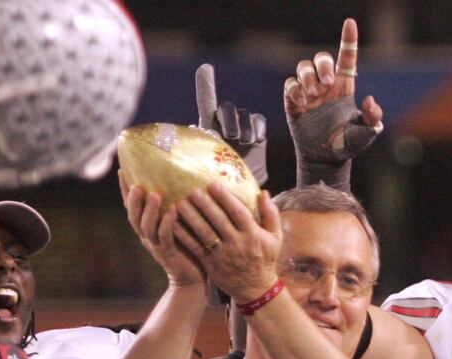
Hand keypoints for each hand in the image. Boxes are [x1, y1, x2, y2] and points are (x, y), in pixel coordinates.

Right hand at [119, 170, 204, 286]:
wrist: (192, 278)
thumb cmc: (188, 246)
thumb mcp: (177, 224)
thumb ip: (173, 206)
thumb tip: (181, 179)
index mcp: (146, 228)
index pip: (131, 207)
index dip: (125, 190)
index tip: (122, 170)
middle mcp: (147, 237)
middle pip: (133, 216)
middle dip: (133, 199)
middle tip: (136, 184)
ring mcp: (156, 246)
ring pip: (147, 227)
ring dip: (149, 210)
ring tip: (154, 194)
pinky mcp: (169, 254)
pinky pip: (165, 237)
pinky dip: (167, 223)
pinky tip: (173, 211)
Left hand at [172, 182, 281, 302]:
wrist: (255, 289)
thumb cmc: (265, 259)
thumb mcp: (275, 237)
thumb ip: (270, 213)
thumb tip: (263, 192)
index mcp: (252, 234)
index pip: (238, 212)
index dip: (225, 198)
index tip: (214, 184)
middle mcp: (237, 243)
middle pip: (218, 220)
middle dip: (205, 205)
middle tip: (193, 190)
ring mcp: (222, 254)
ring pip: (204, 233)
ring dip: (191, 217)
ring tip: (180, 203)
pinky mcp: (210, 263)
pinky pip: (195, 247)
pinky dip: (184, 235)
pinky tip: (174, 224)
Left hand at [196, 64, 267, 184]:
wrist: (241, 197)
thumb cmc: (217, 185)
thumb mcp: (201, 164)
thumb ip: (198, 146)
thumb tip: (193, 129)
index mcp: (209, 128)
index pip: (206, 101)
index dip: (206, 84)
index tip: (205, 67)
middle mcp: (226, 125)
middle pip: (228, 109)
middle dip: (229, 119)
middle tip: (231, 137)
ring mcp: (243, 130)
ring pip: (243, 114)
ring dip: (242, 127)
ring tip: (242, 143)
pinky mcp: (258, 135)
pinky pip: (257, 121)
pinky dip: (255, 129)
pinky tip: (253, 141)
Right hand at [283, 18, 383, 191]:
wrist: (326, 159)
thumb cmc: (347, 144)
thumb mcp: (367, 132)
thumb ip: (373, 117)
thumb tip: (370, 100)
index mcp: (344, 87)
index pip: (347, 58)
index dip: (348, 39)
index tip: (350, 24)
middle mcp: (326, 86)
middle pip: (321, 58)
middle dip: (322, 65)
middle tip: (327, 84)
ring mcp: (309, 93)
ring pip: (303, 68)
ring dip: (307, 78)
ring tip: (313, 96)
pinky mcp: (294, 103)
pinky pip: (289, 85)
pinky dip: (294, 90)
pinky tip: (303, 103)